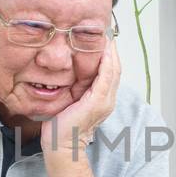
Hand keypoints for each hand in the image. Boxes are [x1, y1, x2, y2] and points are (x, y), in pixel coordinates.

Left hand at [42, 35, 119, 156]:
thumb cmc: (62, 126)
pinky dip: (107, 62)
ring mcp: (105, 101)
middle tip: (107, 32)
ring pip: (113, 71)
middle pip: (115, 69)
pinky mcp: (97, 101)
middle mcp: (108, 100)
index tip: (104, 40)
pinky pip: (106, 77)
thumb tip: (69, 74)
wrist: (60, 144)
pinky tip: (105, 50)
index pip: (111, 73)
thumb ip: (75, 89)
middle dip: (113, 50)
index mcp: (103, 100)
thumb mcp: (70, 102)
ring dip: (112, 52)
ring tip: (107, 36)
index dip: (110, 56)